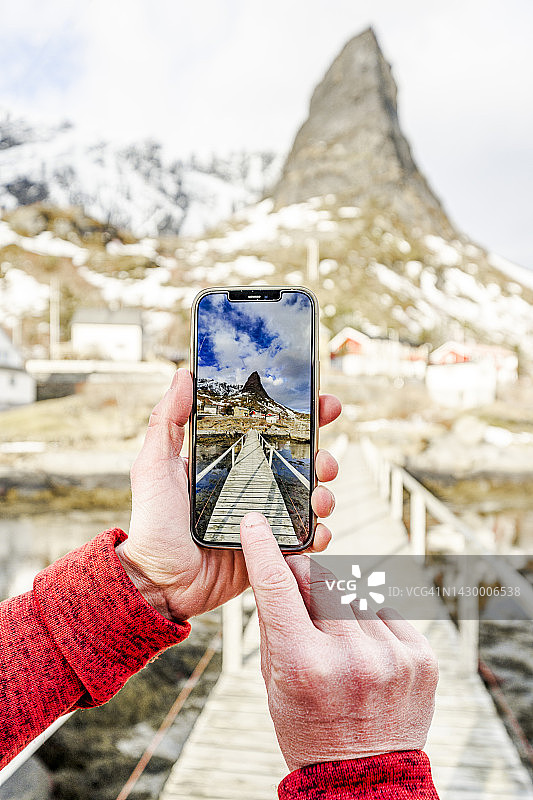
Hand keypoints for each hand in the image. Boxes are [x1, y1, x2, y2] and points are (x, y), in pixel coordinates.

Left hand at [115, 368, 340, 620]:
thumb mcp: (155, 464)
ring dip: (325, 493)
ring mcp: (266, 517)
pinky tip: (317, 532)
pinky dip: (319, 535)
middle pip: (302, 463)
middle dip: (323, 455)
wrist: (158, 580)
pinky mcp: (271, 549)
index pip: (274, 431)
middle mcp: (254, 486)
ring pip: (311, 498)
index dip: (302, 416)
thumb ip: (167, 420)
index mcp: (233, 462)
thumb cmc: (153, 522)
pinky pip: (305, 540)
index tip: (322, 403)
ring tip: (321, 496)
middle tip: (325, 459)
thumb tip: (182, 375)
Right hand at [240, 512, 438, 771]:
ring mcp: (391, 656)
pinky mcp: (420, 657)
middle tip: (299, 588)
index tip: (256, 522)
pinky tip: (364, 648)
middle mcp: (350, 656)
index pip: (277, 588)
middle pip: (322, 579)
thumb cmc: (308, 727)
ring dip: (339, 602)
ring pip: (355, 593)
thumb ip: (273, 623)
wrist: (365, 779)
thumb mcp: (274, 682)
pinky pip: (387, 612)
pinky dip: (370, 620)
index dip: (263, 549)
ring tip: (336, 638)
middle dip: (305, 576)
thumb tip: (274, 568)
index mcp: (304, 665)